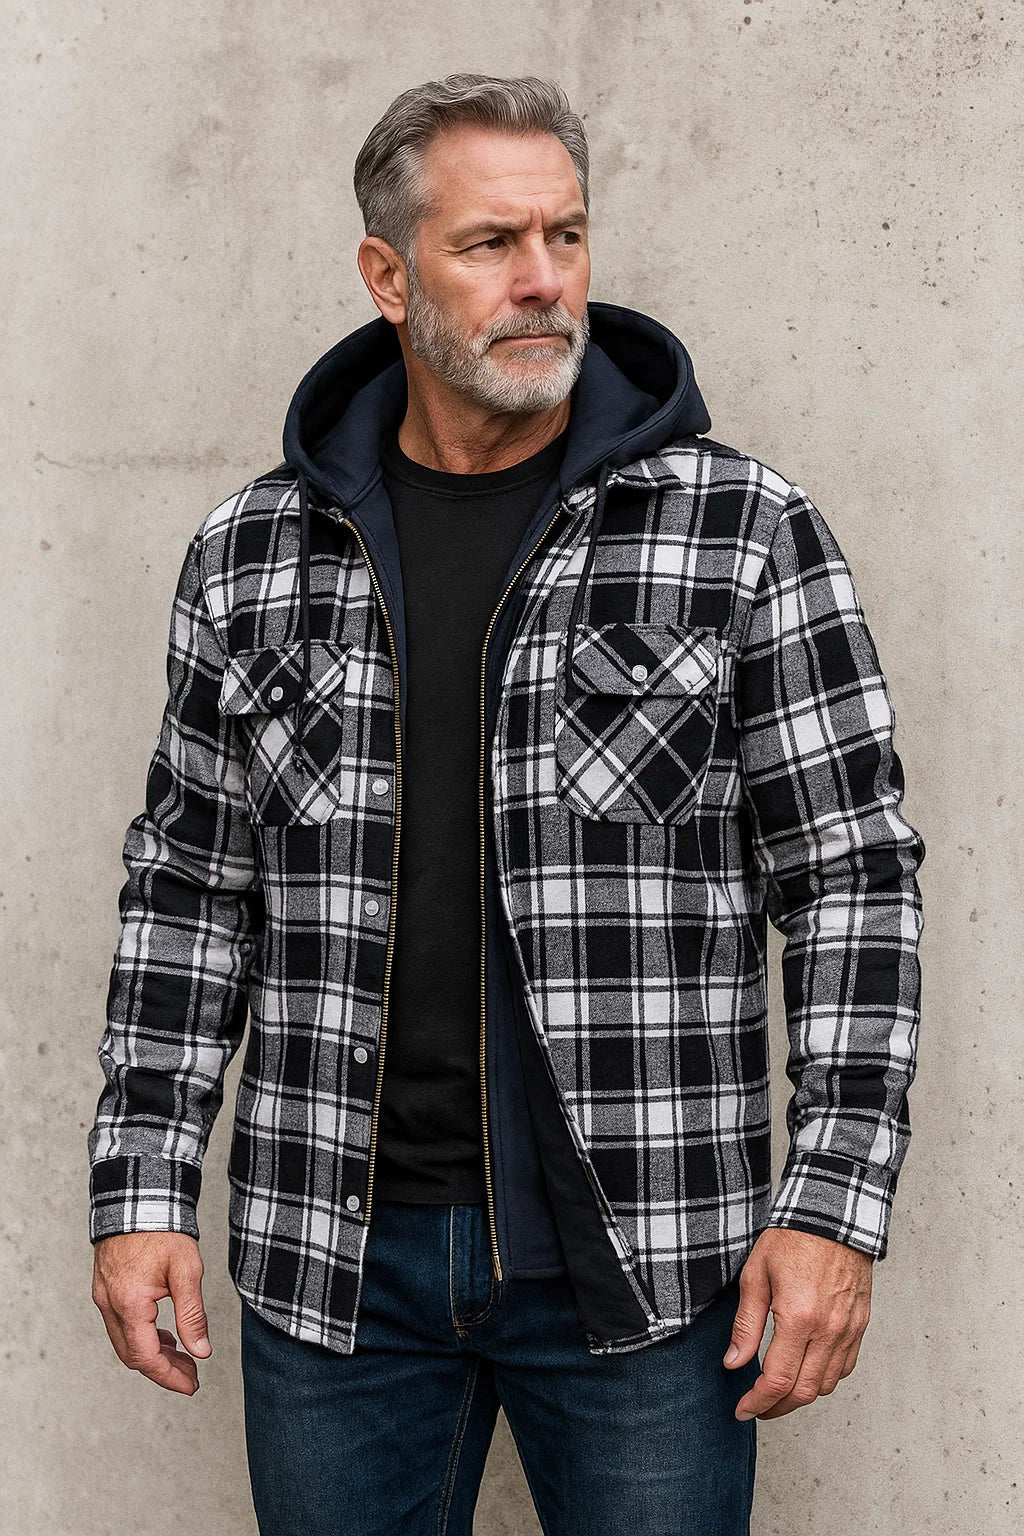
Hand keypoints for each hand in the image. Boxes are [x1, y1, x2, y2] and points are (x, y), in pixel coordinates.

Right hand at [92, 1231, 211, 1394]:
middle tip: (191, 1375)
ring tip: (183, 1357)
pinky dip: (142, 1336)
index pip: (146, 1357)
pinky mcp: (105, 1288)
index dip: (169, 1377)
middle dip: (162, 1369)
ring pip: (125, 1342)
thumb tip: (201, 1351)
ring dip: (152, 1354)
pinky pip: (120, 1325)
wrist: (139, 1198)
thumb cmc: (163, 1230)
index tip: (191, 1385)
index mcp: (129, 1303)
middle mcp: (109, 1304)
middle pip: (132, 1355)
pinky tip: (164, 1335)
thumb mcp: (186, 1272)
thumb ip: (192, 1315)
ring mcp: (104, 1297)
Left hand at [722, 1227, 872, 1420]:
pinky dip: (824, 1378)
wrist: (832, 1216)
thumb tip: (734, 1363)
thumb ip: (746, 1324)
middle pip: (804, 1392)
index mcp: (799, 1318)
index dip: (758, 1402)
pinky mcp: (860, 1324)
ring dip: (800, 1395)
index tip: (743, 1410)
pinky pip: (845, 1367)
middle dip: (777, 1408)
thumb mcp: (755, 1276)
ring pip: (826, 1384)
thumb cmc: (792, 1239)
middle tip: (756, 1407)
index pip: (778, 1380)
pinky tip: (806, 1371)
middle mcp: (828, 1330)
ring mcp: (848, 1329)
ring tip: (778, 1391)